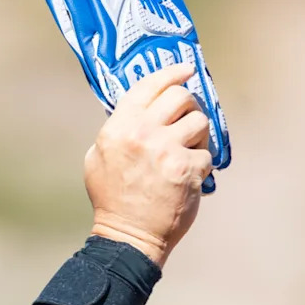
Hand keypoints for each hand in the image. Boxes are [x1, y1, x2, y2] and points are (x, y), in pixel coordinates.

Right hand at [85, 63, 212, 267]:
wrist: (128, 235)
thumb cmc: (112, 197)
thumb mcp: (97, 156)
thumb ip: (117, 128)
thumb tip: (142, 108)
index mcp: (119, 126)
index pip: (150, 86)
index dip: (171, 73)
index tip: (186, 68)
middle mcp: (143, 133)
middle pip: (181, 97)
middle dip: (188, 104)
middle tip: (187, 114)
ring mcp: (168, 150)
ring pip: (199, 121)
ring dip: (197, 133)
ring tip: (187, 148)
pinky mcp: (188, 170)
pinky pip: (206, 153)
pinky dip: (201, 162)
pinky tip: (188, 173)